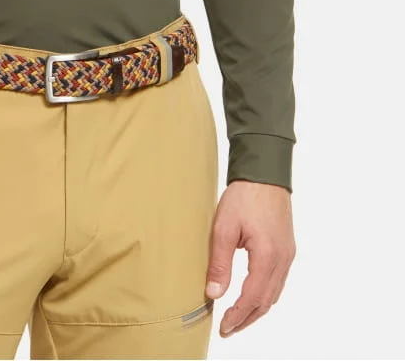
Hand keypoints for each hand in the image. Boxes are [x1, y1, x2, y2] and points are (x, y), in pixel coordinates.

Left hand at [204, 179, 295, 337]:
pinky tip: (252, 295)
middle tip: (229, 328)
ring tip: (238, 317)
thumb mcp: (224, 228)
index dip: (238, 316)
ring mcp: (287, 254)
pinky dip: (265, 294)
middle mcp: (282, 260)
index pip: (252, 298)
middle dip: (247, 318)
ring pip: (274, 293)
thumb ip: (219, 263)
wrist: (265, 173)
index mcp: (267, 256)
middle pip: (266, 301)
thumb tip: (214, 293)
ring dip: (257, 309)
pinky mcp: (287, 248)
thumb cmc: (244, 196)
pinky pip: (278, 281)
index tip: (224, 326)